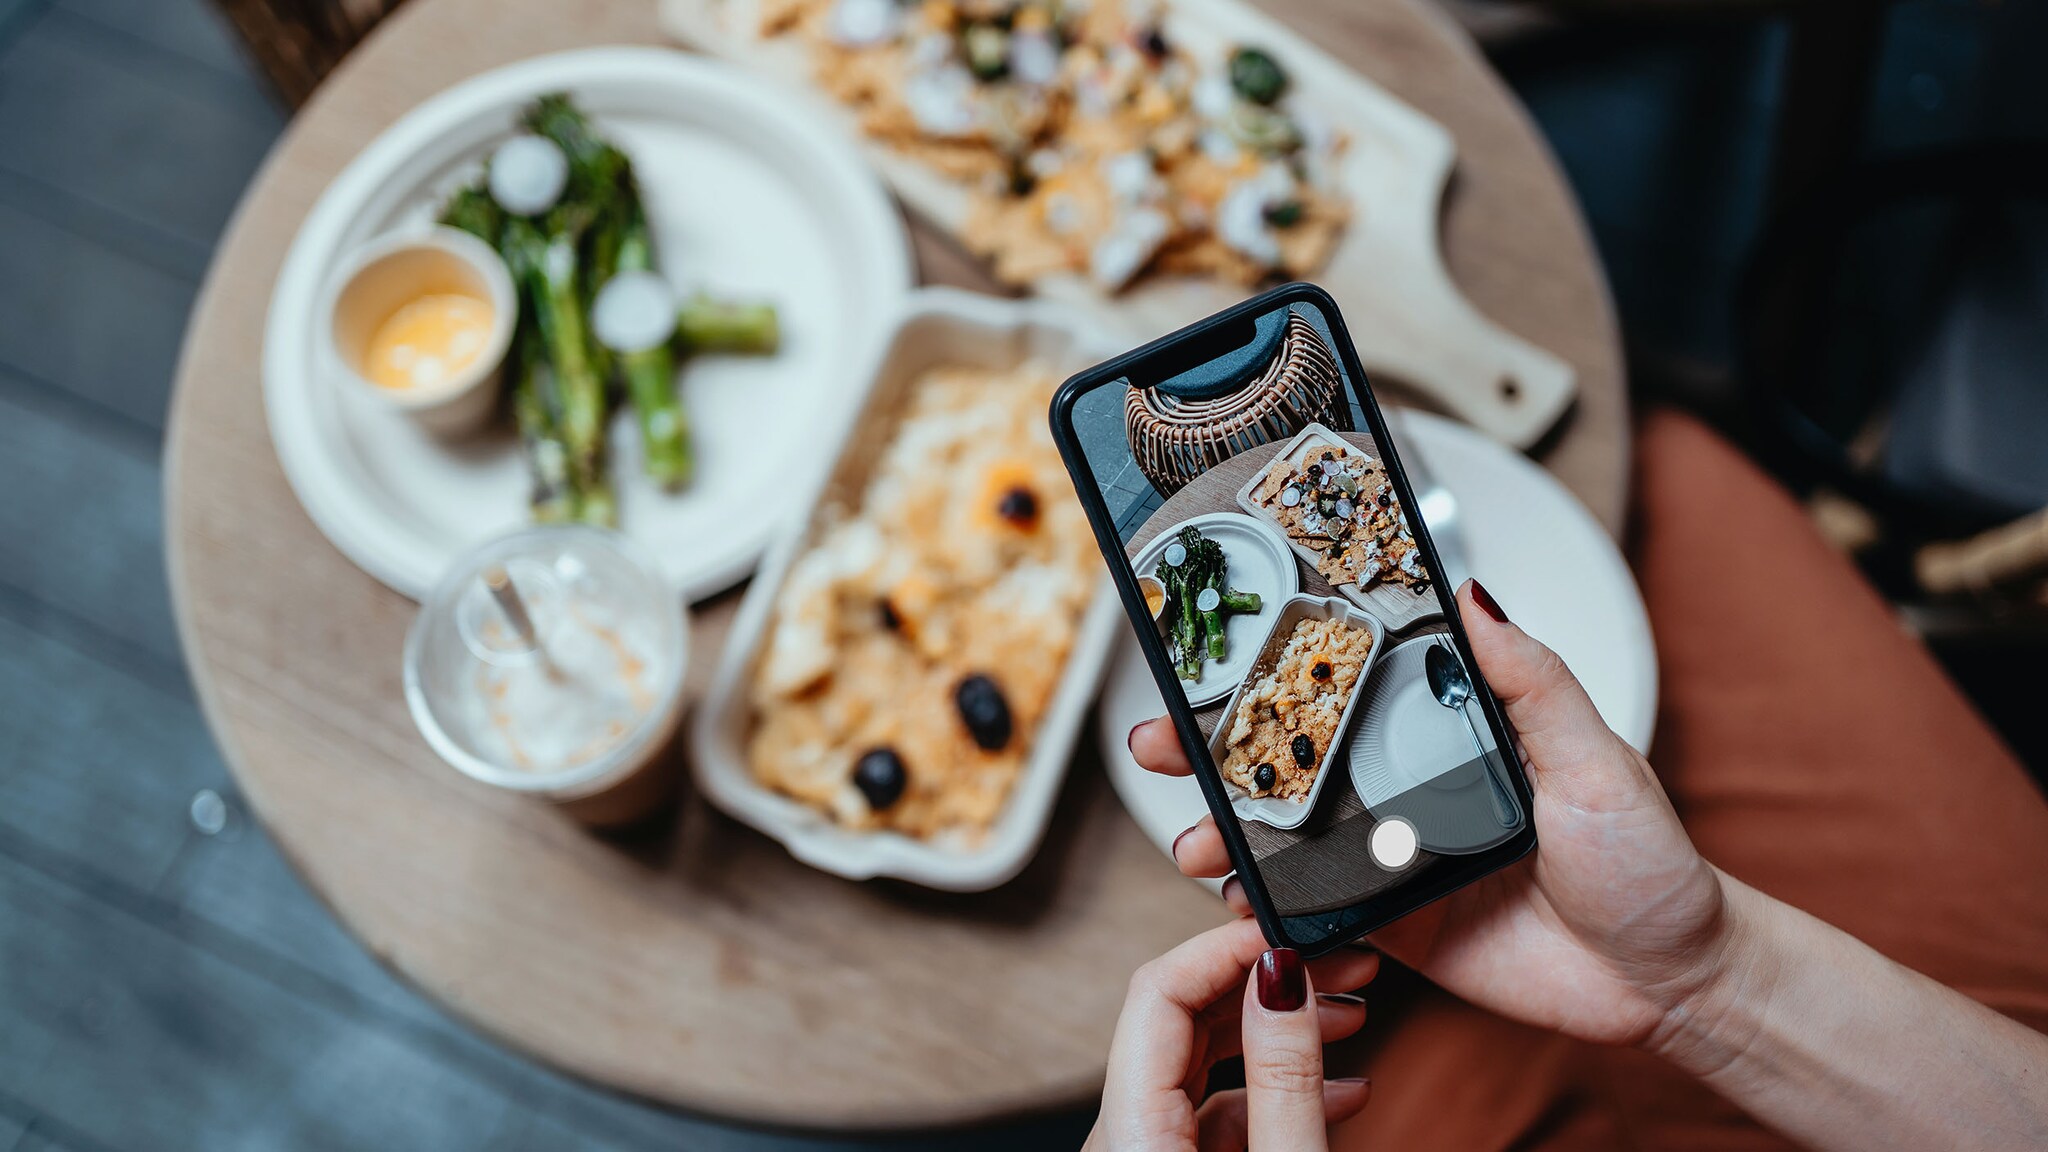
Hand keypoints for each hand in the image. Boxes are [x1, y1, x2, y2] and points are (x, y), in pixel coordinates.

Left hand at [1086, 918, 1381, 1151]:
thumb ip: (1283, 1080)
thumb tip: (1284, 979)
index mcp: (1132, 1134)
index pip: (1158, 992)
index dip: (1226, 947)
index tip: (1287, 930)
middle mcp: (1126, 1137)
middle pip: (1182, 1017)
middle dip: (1264, 980)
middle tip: (1335, 962)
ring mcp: (1150, 1150)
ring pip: (1204, 1058)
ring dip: (1276, 1028)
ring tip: (1346, 1011)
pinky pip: (1217, 1105)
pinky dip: (1274, 1085)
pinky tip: (1339, 1085)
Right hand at [1132, 580, 1730, 1049]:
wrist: (1669, 980)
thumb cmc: (1647, 862)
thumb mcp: (1595, 757)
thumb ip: (1530, 680)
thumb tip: (1475, 593)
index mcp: (1448, 733)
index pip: (1348, 688)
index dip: (1276, 671)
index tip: (1211, 653)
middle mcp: (1408, 789)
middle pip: (1293, 758)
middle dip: (1212, 749)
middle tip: (1159, 741)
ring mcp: (1393, 859)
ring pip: (1287, 836)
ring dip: (1226, 830)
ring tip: (1193, 835)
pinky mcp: (1392, 927)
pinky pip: (1313, 912)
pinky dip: (1265, 905)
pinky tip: (1236, 897)